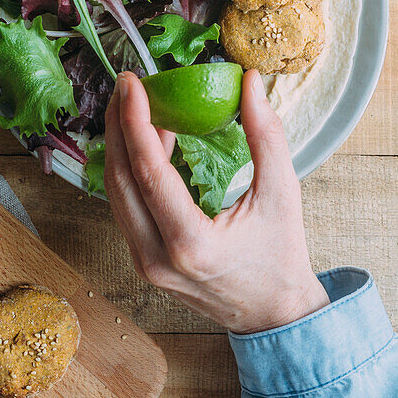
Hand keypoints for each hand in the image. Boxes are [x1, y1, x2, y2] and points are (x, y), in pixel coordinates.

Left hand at [104, 68, 328, 333]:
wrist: (275, 316)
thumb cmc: (281, 255)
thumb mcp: (282, 192)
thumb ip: (266, 134)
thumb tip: (249, 81)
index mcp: (192, 244)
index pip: (148, 172)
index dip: (135, 121)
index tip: (131, 83)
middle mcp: (157, 257)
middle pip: (119, 179)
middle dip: (117, 125)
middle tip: (126, 84)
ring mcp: (144, 263)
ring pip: (115, 192)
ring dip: (120, 144)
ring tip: (134, 104)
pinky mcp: (142, 260)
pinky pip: (125, 205)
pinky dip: (130, 167)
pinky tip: (146, 138)